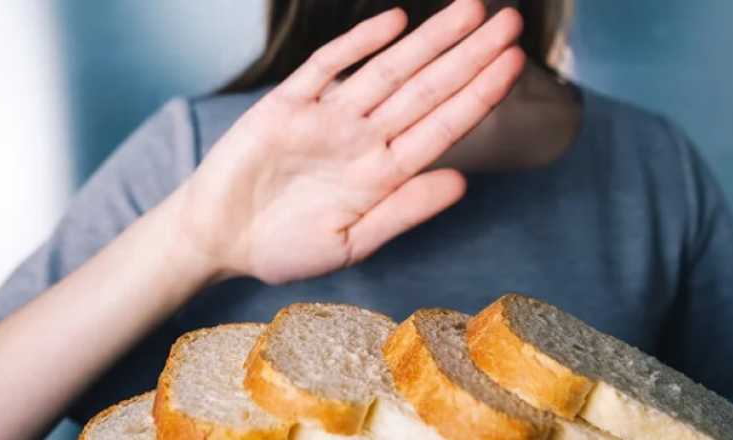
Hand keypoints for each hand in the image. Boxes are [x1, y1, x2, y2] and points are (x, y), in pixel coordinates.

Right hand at [179, 0, 524, 283]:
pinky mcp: (286, 104)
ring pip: (387, 70)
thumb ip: (403, 212)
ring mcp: (327, 118)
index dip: (479, 95)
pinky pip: (327, 67)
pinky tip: (396, 22)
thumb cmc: (283, 248)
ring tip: (471, 10)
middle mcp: (363, 138)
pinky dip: (359, 43)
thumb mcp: (350, 243)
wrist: (217, 239)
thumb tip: (462, 183)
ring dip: (428, 40)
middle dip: (469, 55)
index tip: (515, 67)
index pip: (443, 127)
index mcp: (383, 173)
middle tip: (511, 22)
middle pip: (426, 89)